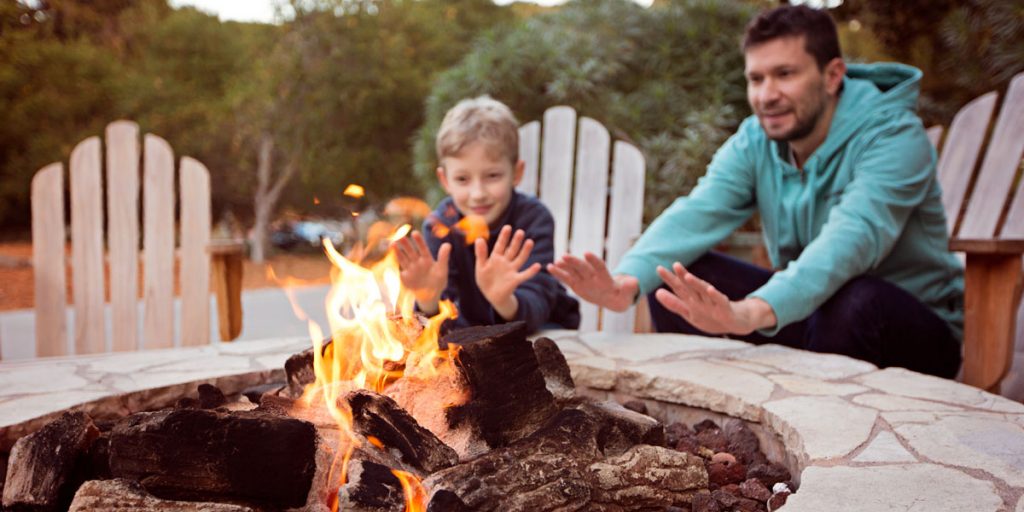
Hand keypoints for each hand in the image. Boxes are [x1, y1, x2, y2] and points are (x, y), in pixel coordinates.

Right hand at [392, 231, 450, 313]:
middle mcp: (417, 262)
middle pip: (411, 251)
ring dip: (397, 252)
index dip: (419, 241)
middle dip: (405, 244)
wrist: (430, 295)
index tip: (414, 233)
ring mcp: (410, 269)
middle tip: (400, 236)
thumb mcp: (442, 270)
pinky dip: (394, 264)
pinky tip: (389, 258)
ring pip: (403, 258)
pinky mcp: (405, 276)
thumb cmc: (438, 281)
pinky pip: (398, 269)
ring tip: (392, 243)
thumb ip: (443, 257)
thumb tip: (448, 244)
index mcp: (427, 259)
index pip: (422, 248)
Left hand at [474, 225, 541, 319]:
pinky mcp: (515, 280)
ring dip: (525, 251)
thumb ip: (480, 254)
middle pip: (512, 250)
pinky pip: (524, 275)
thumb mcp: (480, 267)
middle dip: (516, 241)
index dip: (504, 237)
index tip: (508, 227)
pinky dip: (531, 271)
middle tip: (520, 232)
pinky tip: (537, 266)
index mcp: (496, 258)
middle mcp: (506, 262)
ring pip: (520, 259)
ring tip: (530, 242)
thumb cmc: (486, 280)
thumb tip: (479, 239)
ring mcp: (511, 270)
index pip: (500, 245)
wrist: (491, 296)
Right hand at [547, 252, 637, 311]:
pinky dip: (559, 274)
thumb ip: (630, 287)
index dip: (594, 261)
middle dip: (574, 262)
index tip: (587, 253)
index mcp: (605, 278)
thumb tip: (634, 281)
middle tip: (564, 256)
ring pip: (573, 271)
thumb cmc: (621, 296)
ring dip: (565, 266)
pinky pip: (567, 278)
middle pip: (583, 267)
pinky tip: (549, 267)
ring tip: (555, 262)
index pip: (600, 267)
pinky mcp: (576, 284)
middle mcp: (593, 276)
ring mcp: (584, 279)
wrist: (612, 297)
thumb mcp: (627, 294)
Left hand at [654, 262, 775, 334]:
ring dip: (697, 284)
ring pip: (704, 292)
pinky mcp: (725, 309)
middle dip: (682, 276)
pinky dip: (715, 296)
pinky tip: (710, 289)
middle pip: (691, 287)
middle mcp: (702, 298)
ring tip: (688, 277)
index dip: (670, 279)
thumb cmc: (711, 316)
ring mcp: (713, 303)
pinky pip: (720, 301)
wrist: (736, 323)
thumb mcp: (690, 313)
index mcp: (692, 299)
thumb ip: (674, 304)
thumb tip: (656, 293)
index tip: (659, 268)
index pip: (679, 288)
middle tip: (675, 264)